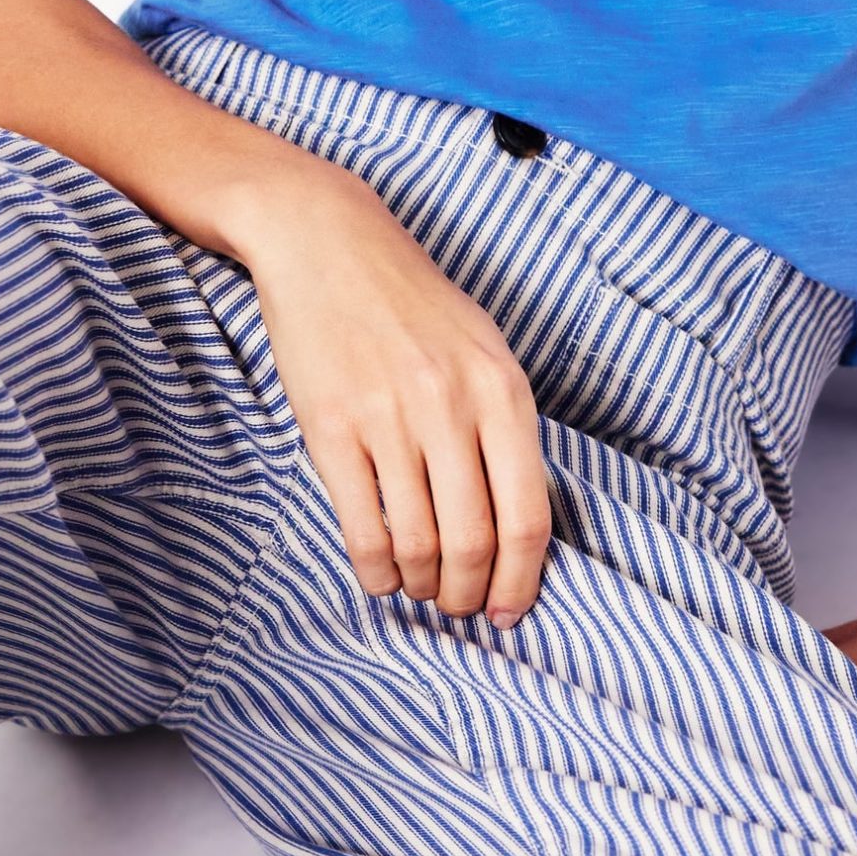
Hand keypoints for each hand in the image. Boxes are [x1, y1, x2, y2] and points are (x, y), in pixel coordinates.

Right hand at [232, 154, 552, 628]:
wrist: (328, 242)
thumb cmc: (412, 302)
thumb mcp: (483, 348)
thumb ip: (505, 426)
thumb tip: (517, 526)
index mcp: (501, 388)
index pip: (528, 516)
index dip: (524, 581)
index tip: (511, 612)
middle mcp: (452, 405)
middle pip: (475, 542)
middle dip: (469, 595)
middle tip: (459, 606)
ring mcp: (389, 417)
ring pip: (418, 545)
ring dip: (421, 587)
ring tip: (419, 588)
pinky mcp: (331, 427)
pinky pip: (362, 529)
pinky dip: (375, 572)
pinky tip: (379, 575)